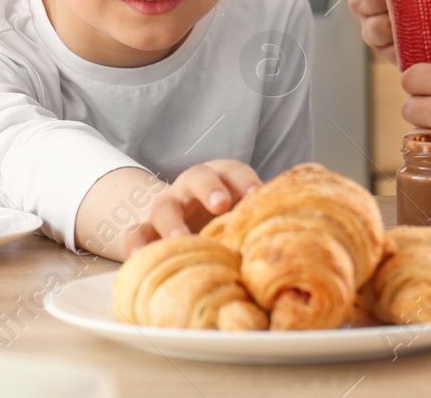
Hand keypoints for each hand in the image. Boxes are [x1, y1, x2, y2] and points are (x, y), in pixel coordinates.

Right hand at [122, 159, 260, 255]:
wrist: (182, 222)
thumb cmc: (222, 220)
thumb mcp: (240, 214)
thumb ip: (258, 220)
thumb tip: (296, 244)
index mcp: (219, 178)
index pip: (232, 171)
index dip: (245, 181)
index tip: (257, 195)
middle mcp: (190, 188)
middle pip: (197, 177)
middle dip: (211, 188)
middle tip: (222, 204)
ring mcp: (166, 208)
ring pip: (164, 206)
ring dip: (172, 221)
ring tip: (181, 238)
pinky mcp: (146, 230)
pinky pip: (135, 233)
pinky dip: (136, 244)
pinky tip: (141, 258)